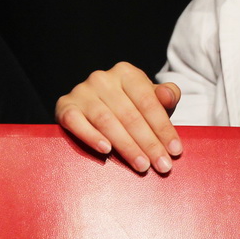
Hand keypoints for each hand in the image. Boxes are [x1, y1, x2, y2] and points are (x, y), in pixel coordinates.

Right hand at [56, 62, 183, 173]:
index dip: (163, 128)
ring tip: (142, 165)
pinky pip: (77, 123)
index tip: (175, 150)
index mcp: (126, 73)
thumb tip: (169, 96)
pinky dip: (91, 136)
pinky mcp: (65, 106)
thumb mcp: (147, 97)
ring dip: (126, 146)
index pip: (148, 102)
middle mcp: (102, 78)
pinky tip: (106, 150)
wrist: (90, 106)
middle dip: (149, 143)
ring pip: (107, 121)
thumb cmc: (127, 104)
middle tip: (162, 165)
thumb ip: (164, 96)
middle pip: (130, 114)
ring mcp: (82, 92)